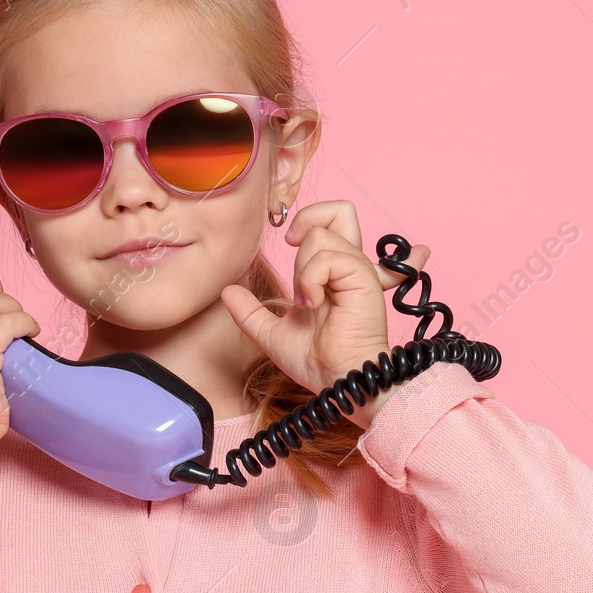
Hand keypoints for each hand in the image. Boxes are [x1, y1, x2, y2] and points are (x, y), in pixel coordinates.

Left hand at [221, 201, 428, 429]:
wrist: (337, 383)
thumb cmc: (318, 362)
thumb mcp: (272, 334)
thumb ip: (251, 312)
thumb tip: (229, 291)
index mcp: (335, 272)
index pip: (335, 221)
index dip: (310, 218)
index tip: (291, 241)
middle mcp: (350, 265)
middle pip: (341, 209)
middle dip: (308, 219)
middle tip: (293, 247)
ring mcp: (358, 271)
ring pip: (321, 234)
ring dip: (302, 268)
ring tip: (307, 301)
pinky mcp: (363, 279)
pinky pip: (328, 257)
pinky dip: (310, 279)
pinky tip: (314, 304)